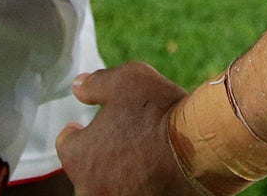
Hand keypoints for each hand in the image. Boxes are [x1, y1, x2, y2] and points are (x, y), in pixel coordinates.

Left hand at [58, 63, 205, 195]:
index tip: (81, 127)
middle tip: (118, 140)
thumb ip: (95, 84)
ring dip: (116, 176)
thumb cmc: (159, 113)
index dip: (76, 132)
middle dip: (97, 157)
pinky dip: (136, 186)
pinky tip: (151, 173)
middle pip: (85, 172)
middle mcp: (90, 188)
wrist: (200, 147)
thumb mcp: (125, 81)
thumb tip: (78, 86)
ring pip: (106, 189)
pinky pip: (131, 194)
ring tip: (136, 159)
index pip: (66, 145)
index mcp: (79, 156)